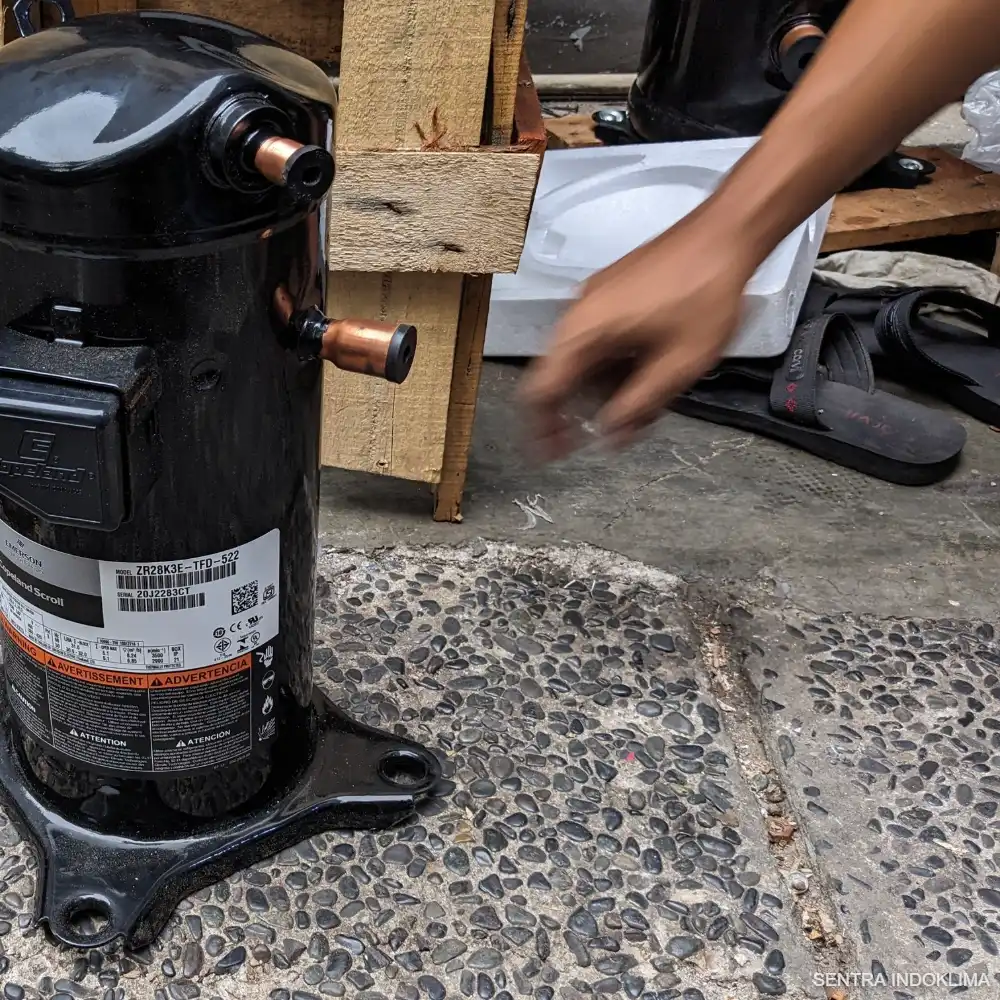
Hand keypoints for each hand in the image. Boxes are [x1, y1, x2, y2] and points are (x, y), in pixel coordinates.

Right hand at [520, 215, 756, 458]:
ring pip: (586, 359)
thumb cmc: (705, 294)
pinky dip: (615, 365)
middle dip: (581, 412)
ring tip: (639, 412)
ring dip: (605, 390)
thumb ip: (637, 405)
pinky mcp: (615, 293)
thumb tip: (609, 435)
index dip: (542, 427)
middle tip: (604, 438)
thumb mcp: (677, 366)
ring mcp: (597, 300)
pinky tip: (645, 378)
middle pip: (561, 376)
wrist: (726, 233)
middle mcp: (580, 313)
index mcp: (585, 331)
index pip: (542, 389)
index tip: (549, 453)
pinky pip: (601, 339)